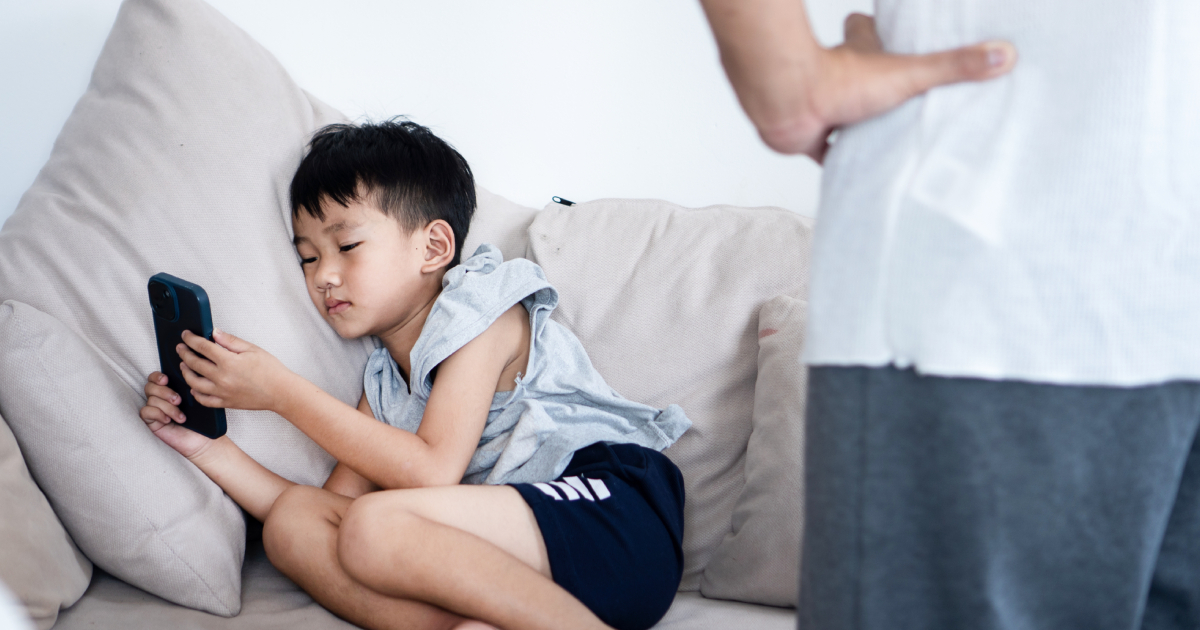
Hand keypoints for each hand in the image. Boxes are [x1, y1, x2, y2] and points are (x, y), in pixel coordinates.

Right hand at [140, 371, 211, 458]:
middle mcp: (160, 399)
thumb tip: (183, 376)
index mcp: (171, 390)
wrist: (203, 440)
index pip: (155, 378)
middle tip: (179, 400)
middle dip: (164, 392)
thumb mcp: (197, 400)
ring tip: (181, 417)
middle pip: (150, 387)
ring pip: (151, 400)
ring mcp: (155, 410)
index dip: (157, 376)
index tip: (166, 380)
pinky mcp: (152, 422)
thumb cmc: (203, 420)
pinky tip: (168, 420)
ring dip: (168, 407)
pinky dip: (157, 414)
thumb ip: (188, 387)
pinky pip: (145, 412)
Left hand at [176, 329, 291, 411]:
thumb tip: (214, 333)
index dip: (191, 339)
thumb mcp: (252, 349)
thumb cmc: (271, 371)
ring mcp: (222, 392)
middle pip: (194, 363)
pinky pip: (203, 400)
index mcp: (229, 362)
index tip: (186, 335)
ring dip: (186, 372)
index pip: (203, 347)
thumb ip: (230, 341)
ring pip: (194, 382)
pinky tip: (194, 386)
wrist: (281, 392)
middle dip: (184, 353)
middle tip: (181, 348)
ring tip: (184, 365)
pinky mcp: (225, 403)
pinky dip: (195, 392)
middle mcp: (222, 378)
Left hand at [773, 14, 1015, 160]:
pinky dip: (840, 160)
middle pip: (857, 75)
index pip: (864, 28)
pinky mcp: (813, 136)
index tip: (893, 32)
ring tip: (890, 138)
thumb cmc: (839, 80)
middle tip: (903, 99)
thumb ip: (954, 66)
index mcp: (861, 55)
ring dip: (861, 125)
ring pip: (844, 114)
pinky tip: (856, 170)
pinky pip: (828, 151)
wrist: (790, 104)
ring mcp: (825, 107)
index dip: (876, 28)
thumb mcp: (909, 72)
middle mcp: (840, 78)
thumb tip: (1004, 55)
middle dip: (877, 86)